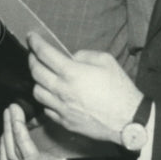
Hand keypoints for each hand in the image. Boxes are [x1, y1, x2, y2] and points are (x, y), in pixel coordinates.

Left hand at [0, 103, 80, 159]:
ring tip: (7, 115)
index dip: (21, 135)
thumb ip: (56, 133)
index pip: (30, 157)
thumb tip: (37, 115)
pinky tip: (6, 130)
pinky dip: (4, 144)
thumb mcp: (73, 145)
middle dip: (10, 128)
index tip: (17, 115)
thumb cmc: (77, 158)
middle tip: (11, 109)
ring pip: (7, 158)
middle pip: (15, 155)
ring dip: (6, 134)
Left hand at [27, 32, 142, 143]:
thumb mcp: (106, 61)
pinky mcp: (64, 122)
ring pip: (36, 92)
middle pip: (35, 72)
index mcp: (72, 72)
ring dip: (37, 81)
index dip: (35, 43)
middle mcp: (62, 90)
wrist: (129, 121)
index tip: (31, 37)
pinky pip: (46, 108)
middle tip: (34, 54)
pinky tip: (52, 95)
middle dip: (32, 59)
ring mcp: (61, 108)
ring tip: (43, 75)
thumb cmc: (120, 90)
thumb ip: (84, 55)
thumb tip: (71, 59)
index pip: (44, 53)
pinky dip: (46, 99)